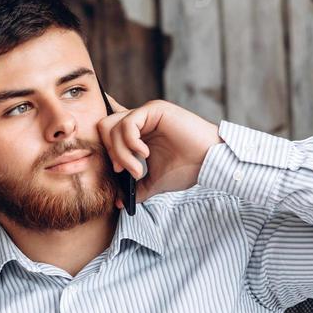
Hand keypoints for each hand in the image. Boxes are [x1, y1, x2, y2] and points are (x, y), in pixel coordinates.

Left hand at [98, 98, 220, 202]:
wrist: (208, 162)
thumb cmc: (186, 168)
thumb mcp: (155, 181)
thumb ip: (137, 189)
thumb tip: (119, 203)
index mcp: (138, 134)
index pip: (107, 135)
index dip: (109, 155)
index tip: (120, 173)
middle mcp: (140, 120)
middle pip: (104, 127)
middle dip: (111, 153)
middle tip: (124, 171)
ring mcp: (146, 113)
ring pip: (112, 127)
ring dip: (122, 154)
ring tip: (138, 169)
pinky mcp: (154, 109)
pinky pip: (127, 124)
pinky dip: (131, 143)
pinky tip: (145, 154)